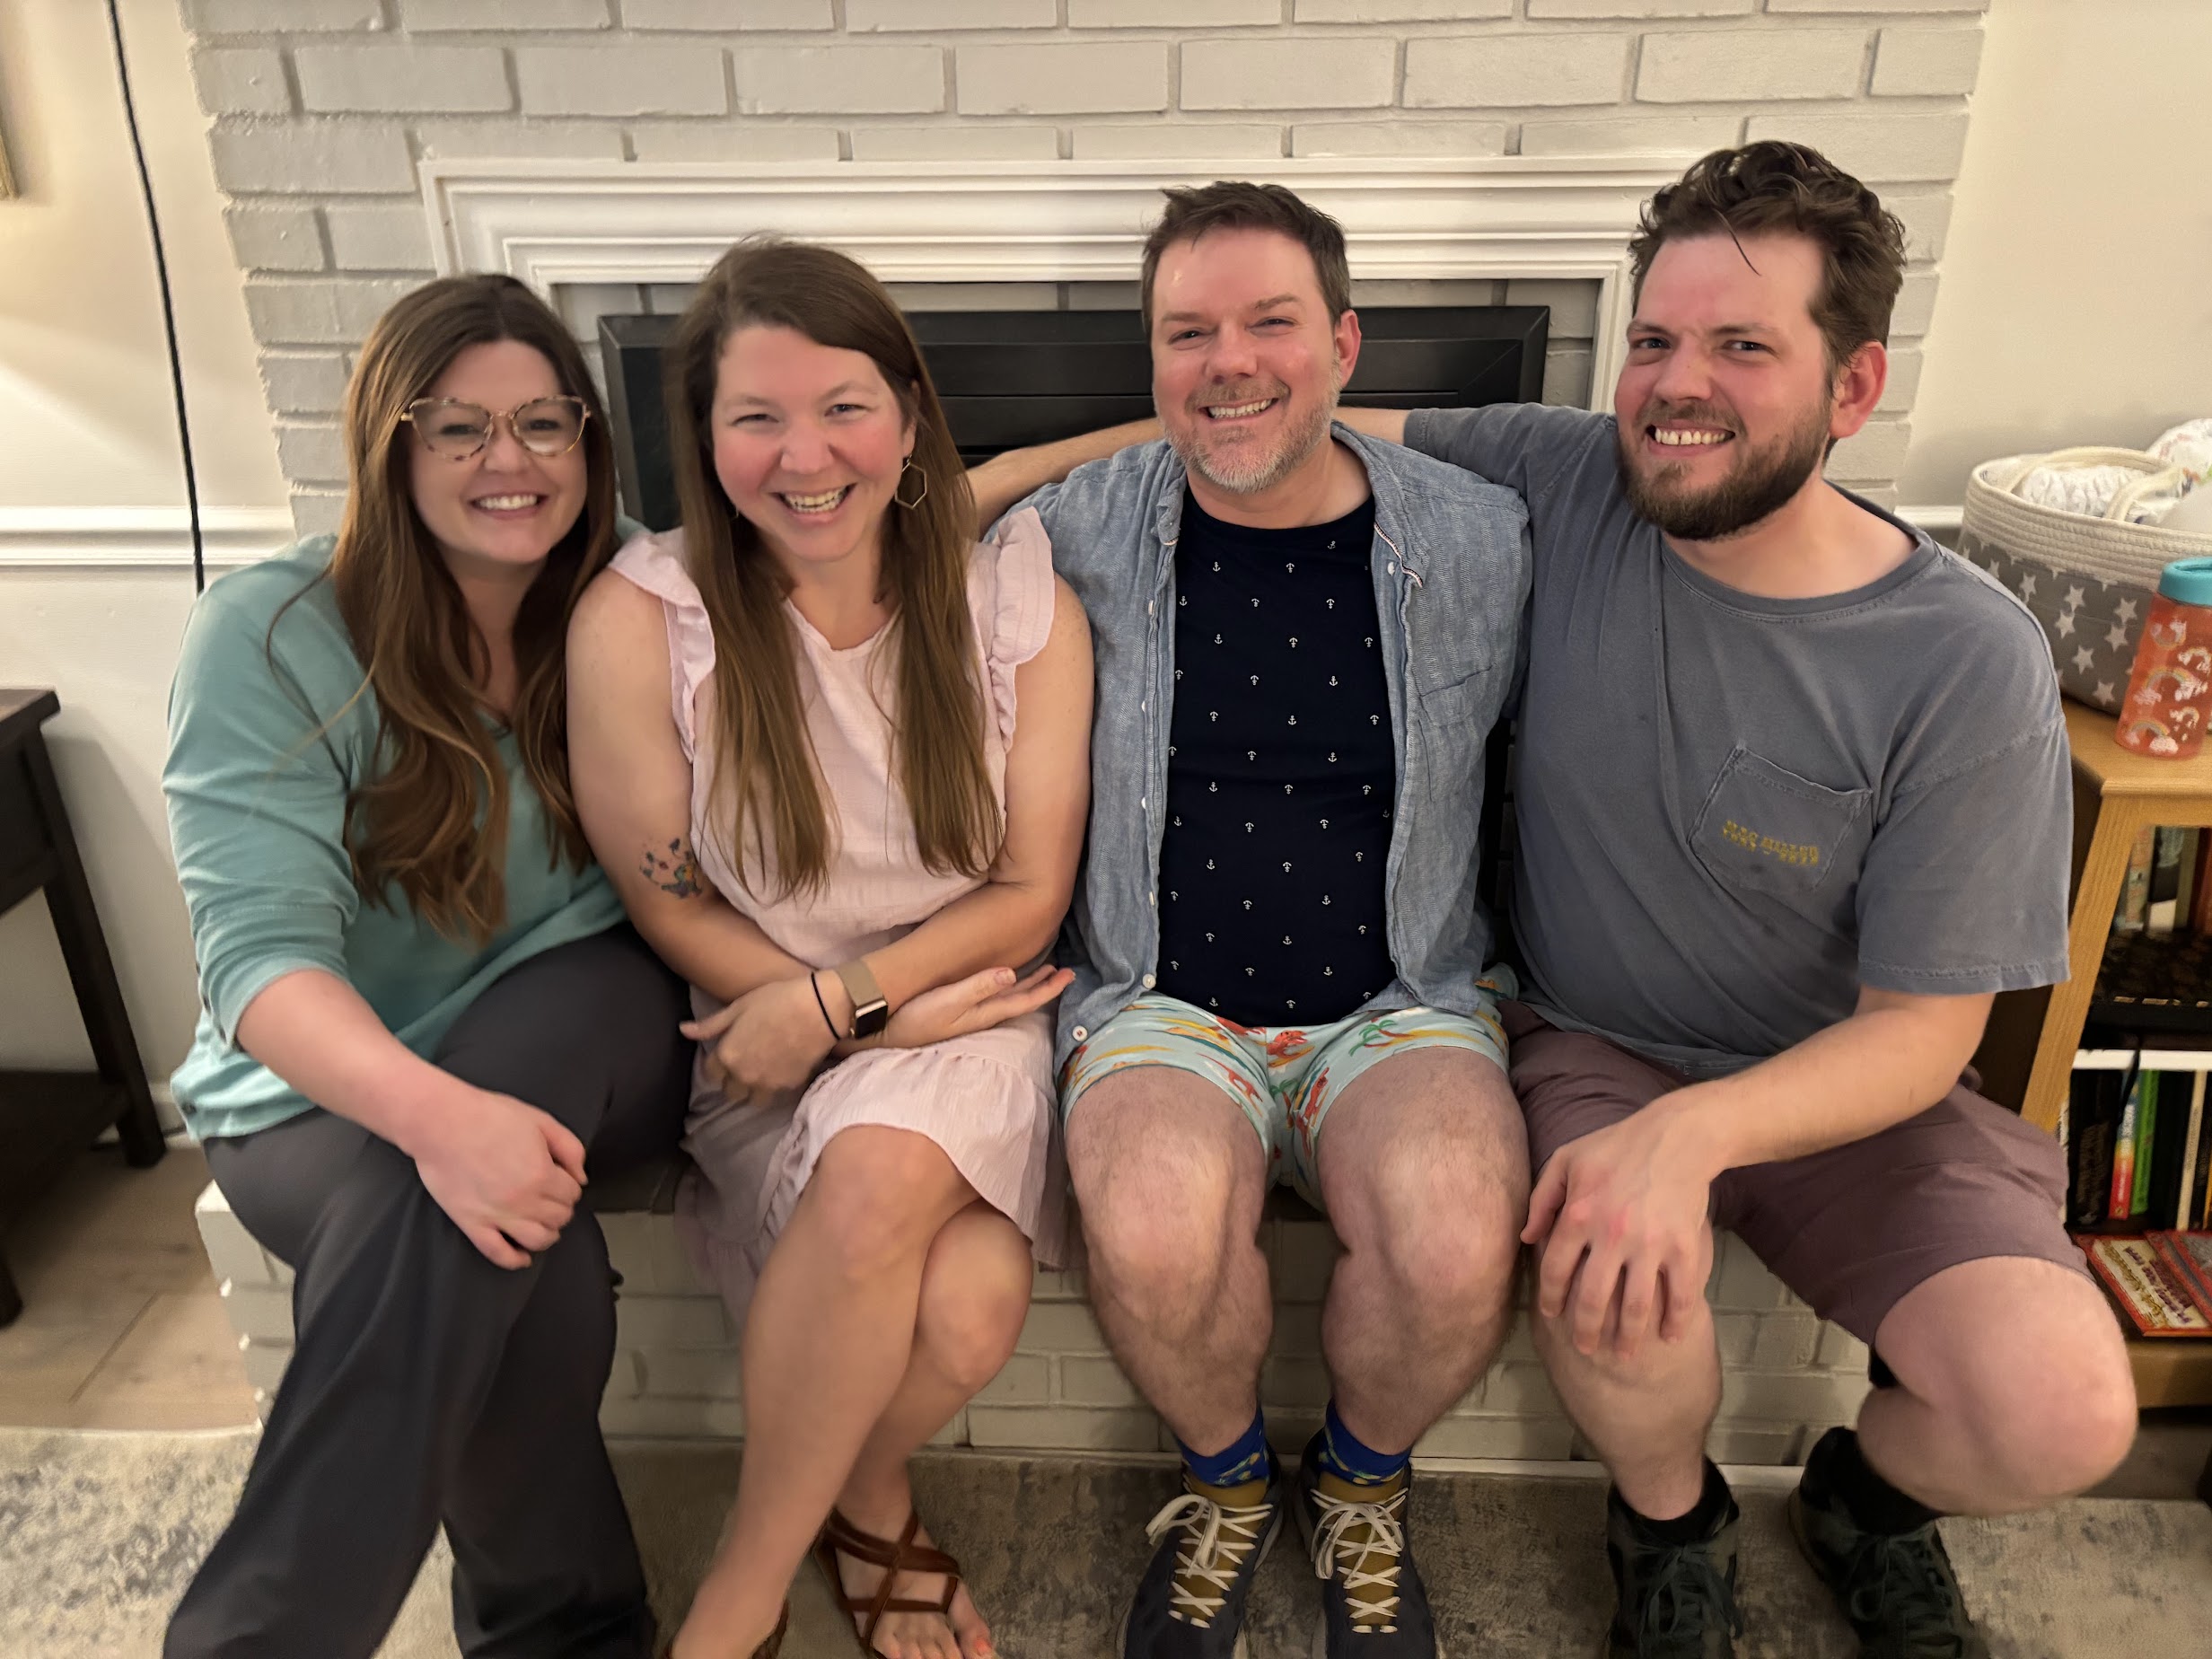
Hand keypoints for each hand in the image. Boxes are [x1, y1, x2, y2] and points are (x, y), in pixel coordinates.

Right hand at [405, 1081, 586, 1269]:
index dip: (570, 1187)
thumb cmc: (488, 1116)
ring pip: (536, 1240)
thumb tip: (581, 1176)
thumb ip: (570, 1148)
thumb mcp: (541, 1121)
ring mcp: (496, 1215)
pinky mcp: (471, 1223)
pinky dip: (515, 1259)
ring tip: (544, 1224)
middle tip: (554, 1200)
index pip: (572, 1194)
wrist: (442, 1122)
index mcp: (541, 1174)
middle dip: (561, 1208)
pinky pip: (498, 1253)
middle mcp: (522, 1201)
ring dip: (547, 1234)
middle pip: (558, 1217)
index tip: (563, 1181)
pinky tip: (523, 1256)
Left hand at [681, 974, 840, 1102]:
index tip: (729, 1052)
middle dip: (734, 1080)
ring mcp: (767, 1084)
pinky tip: (782, 1069)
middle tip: (746, 1062)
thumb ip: (711, 1025)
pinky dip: (775, 1086)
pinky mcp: (789, 1086)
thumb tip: (683, 1030)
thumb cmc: (777, 999)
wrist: (819, 1009)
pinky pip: (775, 1094)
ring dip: (754, 1089)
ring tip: (763, 1071)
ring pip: (752, 1099)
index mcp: (727, 1055)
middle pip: (730, 1091)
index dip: (718, 1063)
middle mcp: (743, 1075)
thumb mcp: (739, 1007)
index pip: (711, 1073)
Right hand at [878, 963, 1071, 1049]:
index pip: (1026, 999)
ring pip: (1009, 997)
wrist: (885, 1034)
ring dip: (1028, 984)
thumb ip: (979, 986)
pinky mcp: (958, 1009)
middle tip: (1066, 972)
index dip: (1049, 988)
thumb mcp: (948, 1000)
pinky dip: (1007, 985)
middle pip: (1022, 998)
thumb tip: (1012, 973)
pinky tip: (1005, 979)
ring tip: (1045, 972)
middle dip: (1045, 985)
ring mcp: (970, 1013)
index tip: (1069, 976)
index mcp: (986, 1011)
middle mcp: (983, 1014)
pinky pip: (993, 995)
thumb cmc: (915, 1017)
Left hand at [1521, 1090, 1722, 1360]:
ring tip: (1624, 1356)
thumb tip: (1526, 1238)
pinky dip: (1675, 1321)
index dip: (1550, 1297)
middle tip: (1585, 1348)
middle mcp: (1610, 1235)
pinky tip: (1669, 1337)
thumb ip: (1542, 1199)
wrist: (1678, 1137)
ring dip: (1628, 1337)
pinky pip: (1679, 1294)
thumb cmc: (1615, 1146)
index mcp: (1578, 1214)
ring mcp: (1650, 1244)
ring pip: (1635, 1306)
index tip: (1551, 1314)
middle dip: (1586, 1330)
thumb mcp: (1566, 1160)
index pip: (1555, 1269)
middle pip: (1592, 1298)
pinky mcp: (1684, 1248)